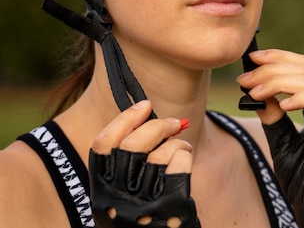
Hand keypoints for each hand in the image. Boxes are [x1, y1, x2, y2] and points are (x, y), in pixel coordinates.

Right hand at [88, 100, 200, 227]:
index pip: (102, 146)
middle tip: (175, 122)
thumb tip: (148, 113)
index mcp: (100, 193)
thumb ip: (128, 162)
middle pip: (132, 145)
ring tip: (183, 147)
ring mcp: (141, 209)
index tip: (145, 105)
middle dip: (157, 126)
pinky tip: (186, 160)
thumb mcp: (124, 193)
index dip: (124, 119)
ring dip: (176, 143)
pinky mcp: (168, 213)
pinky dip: (184, 157)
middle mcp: (116, 202)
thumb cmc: (146, 215)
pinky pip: (178, 168)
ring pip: (159, 155)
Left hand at [237, 51, 303, 227]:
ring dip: (278, 81)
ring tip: (255, 93)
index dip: (279, 57)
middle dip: (272, 68)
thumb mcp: (281, 141)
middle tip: (246, 79)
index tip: (253, 58)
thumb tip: (257, 94)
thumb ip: (274, 116)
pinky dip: (299, 99)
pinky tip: (281, 105)